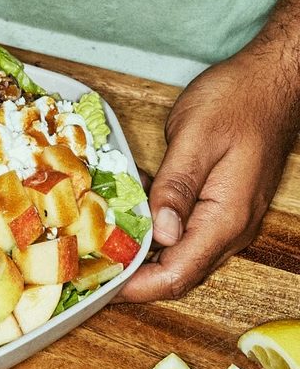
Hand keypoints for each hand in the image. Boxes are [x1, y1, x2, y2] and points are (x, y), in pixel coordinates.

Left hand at [114, 51, 298, 302]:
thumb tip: (161, 235)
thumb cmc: (236, 101)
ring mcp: (230, 220)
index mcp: (225, 218)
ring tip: (105, 256)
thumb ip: (176, 188)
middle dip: (137, 282)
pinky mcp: (223, 207)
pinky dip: (158, 240)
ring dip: (147, 263)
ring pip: (184, 259)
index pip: (178, 274)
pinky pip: (189, 237)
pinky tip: (131, 228)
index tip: (101, 287)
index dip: (138, 288)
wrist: (273, 81)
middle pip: (181, 275)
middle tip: (94, 274)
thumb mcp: (196, 138)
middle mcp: (231, 229)